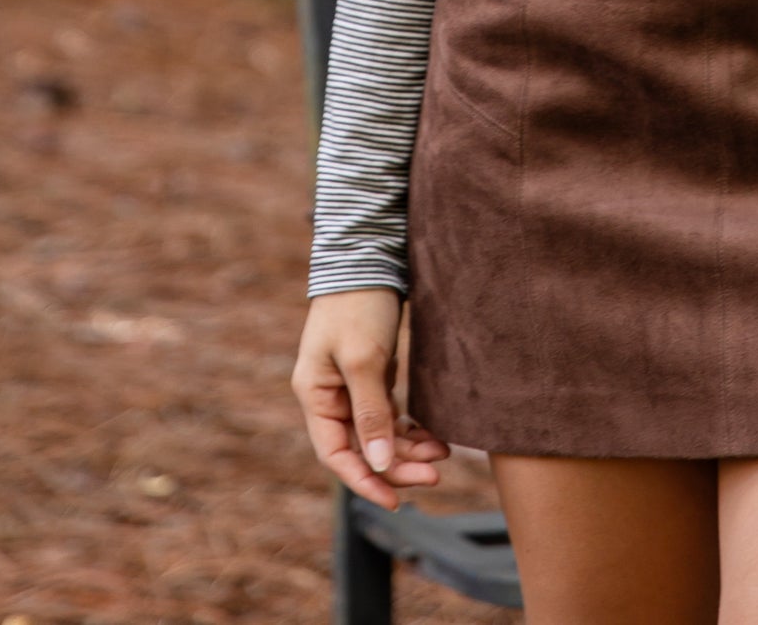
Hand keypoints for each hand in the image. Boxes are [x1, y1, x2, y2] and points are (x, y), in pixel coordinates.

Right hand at [292, 287, 449, 511]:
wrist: (370, 256)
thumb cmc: (359, 305)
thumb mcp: (363, 360)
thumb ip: (370, 414)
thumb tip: (379, 464)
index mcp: (315, 395)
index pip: (336, 455)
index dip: (364, 481)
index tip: (396, 501)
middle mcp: (330, 396)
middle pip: (362, 448)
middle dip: (397, 465)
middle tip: (436, 474)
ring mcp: (351, 386)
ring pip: (379, 433)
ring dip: (408, 447)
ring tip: (443, 453)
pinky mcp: (372, 374)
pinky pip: (389, 413)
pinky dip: (409, 426)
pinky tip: (433, 434)